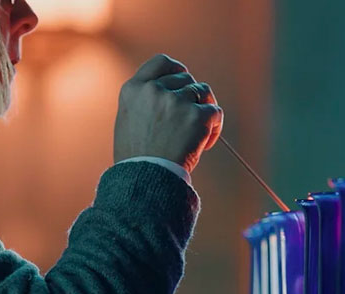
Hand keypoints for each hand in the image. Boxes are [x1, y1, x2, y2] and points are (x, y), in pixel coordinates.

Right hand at [114, 53, 223, 172]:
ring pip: (203, 92)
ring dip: (204, 110)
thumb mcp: (129, 122)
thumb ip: (145, 102)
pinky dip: (214, 127)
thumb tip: (170, 92)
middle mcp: (154, 90)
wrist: (147, 179)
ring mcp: (176, 101)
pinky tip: (205, 144)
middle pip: (186, 78)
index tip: (184, 76)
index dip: (177, 68)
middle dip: (191, 97)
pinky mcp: (196, 116)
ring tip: (199, 134)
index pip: (161, 62)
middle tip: (190, 123)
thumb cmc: (138, 160)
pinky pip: (215, 112)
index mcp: (134, 89)